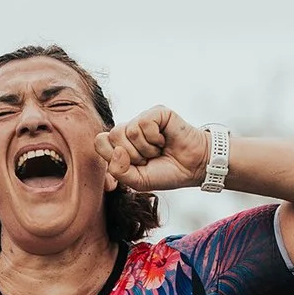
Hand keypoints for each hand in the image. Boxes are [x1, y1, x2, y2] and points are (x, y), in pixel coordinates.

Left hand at [94, 106, 210, 192]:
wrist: (193, 168)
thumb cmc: (166, 173)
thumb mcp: (138, 181)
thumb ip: (119, 171)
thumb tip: (116, 150)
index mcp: (120, 144)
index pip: (100, 142)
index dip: (114, 157)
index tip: (134, 166)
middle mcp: (129, 129)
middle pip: (113, 135)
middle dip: (132, 155)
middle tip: (149, 158)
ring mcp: (143, 119)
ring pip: (128, 130)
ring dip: (146, 148)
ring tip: (158, 150)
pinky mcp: (157, 113)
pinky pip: (144, 124)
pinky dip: (155, 138)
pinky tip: (164, 140)